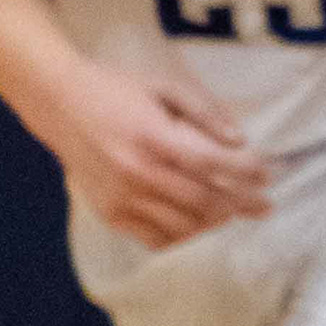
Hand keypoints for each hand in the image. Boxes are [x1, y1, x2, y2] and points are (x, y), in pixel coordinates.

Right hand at [52, 60, 270, 246]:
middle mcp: (139, 171)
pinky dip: (183, 236)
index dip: (248, 173)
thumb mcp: (162, 86)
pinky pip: (157, 239)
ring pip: (186, 225)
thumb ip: (203, 111)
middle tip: (263, 206)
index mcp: (154, 137)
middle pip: (206, 201)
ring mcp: (123, 197)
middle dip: (242, 205)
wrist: (57, 103)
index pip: (215, 164)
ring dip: (215, 222)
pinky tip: (196, 225)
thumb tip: (239, 140)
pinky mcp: (111, 214)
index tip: (268, 177)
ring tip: (231, 214)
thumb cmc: (115, 90)